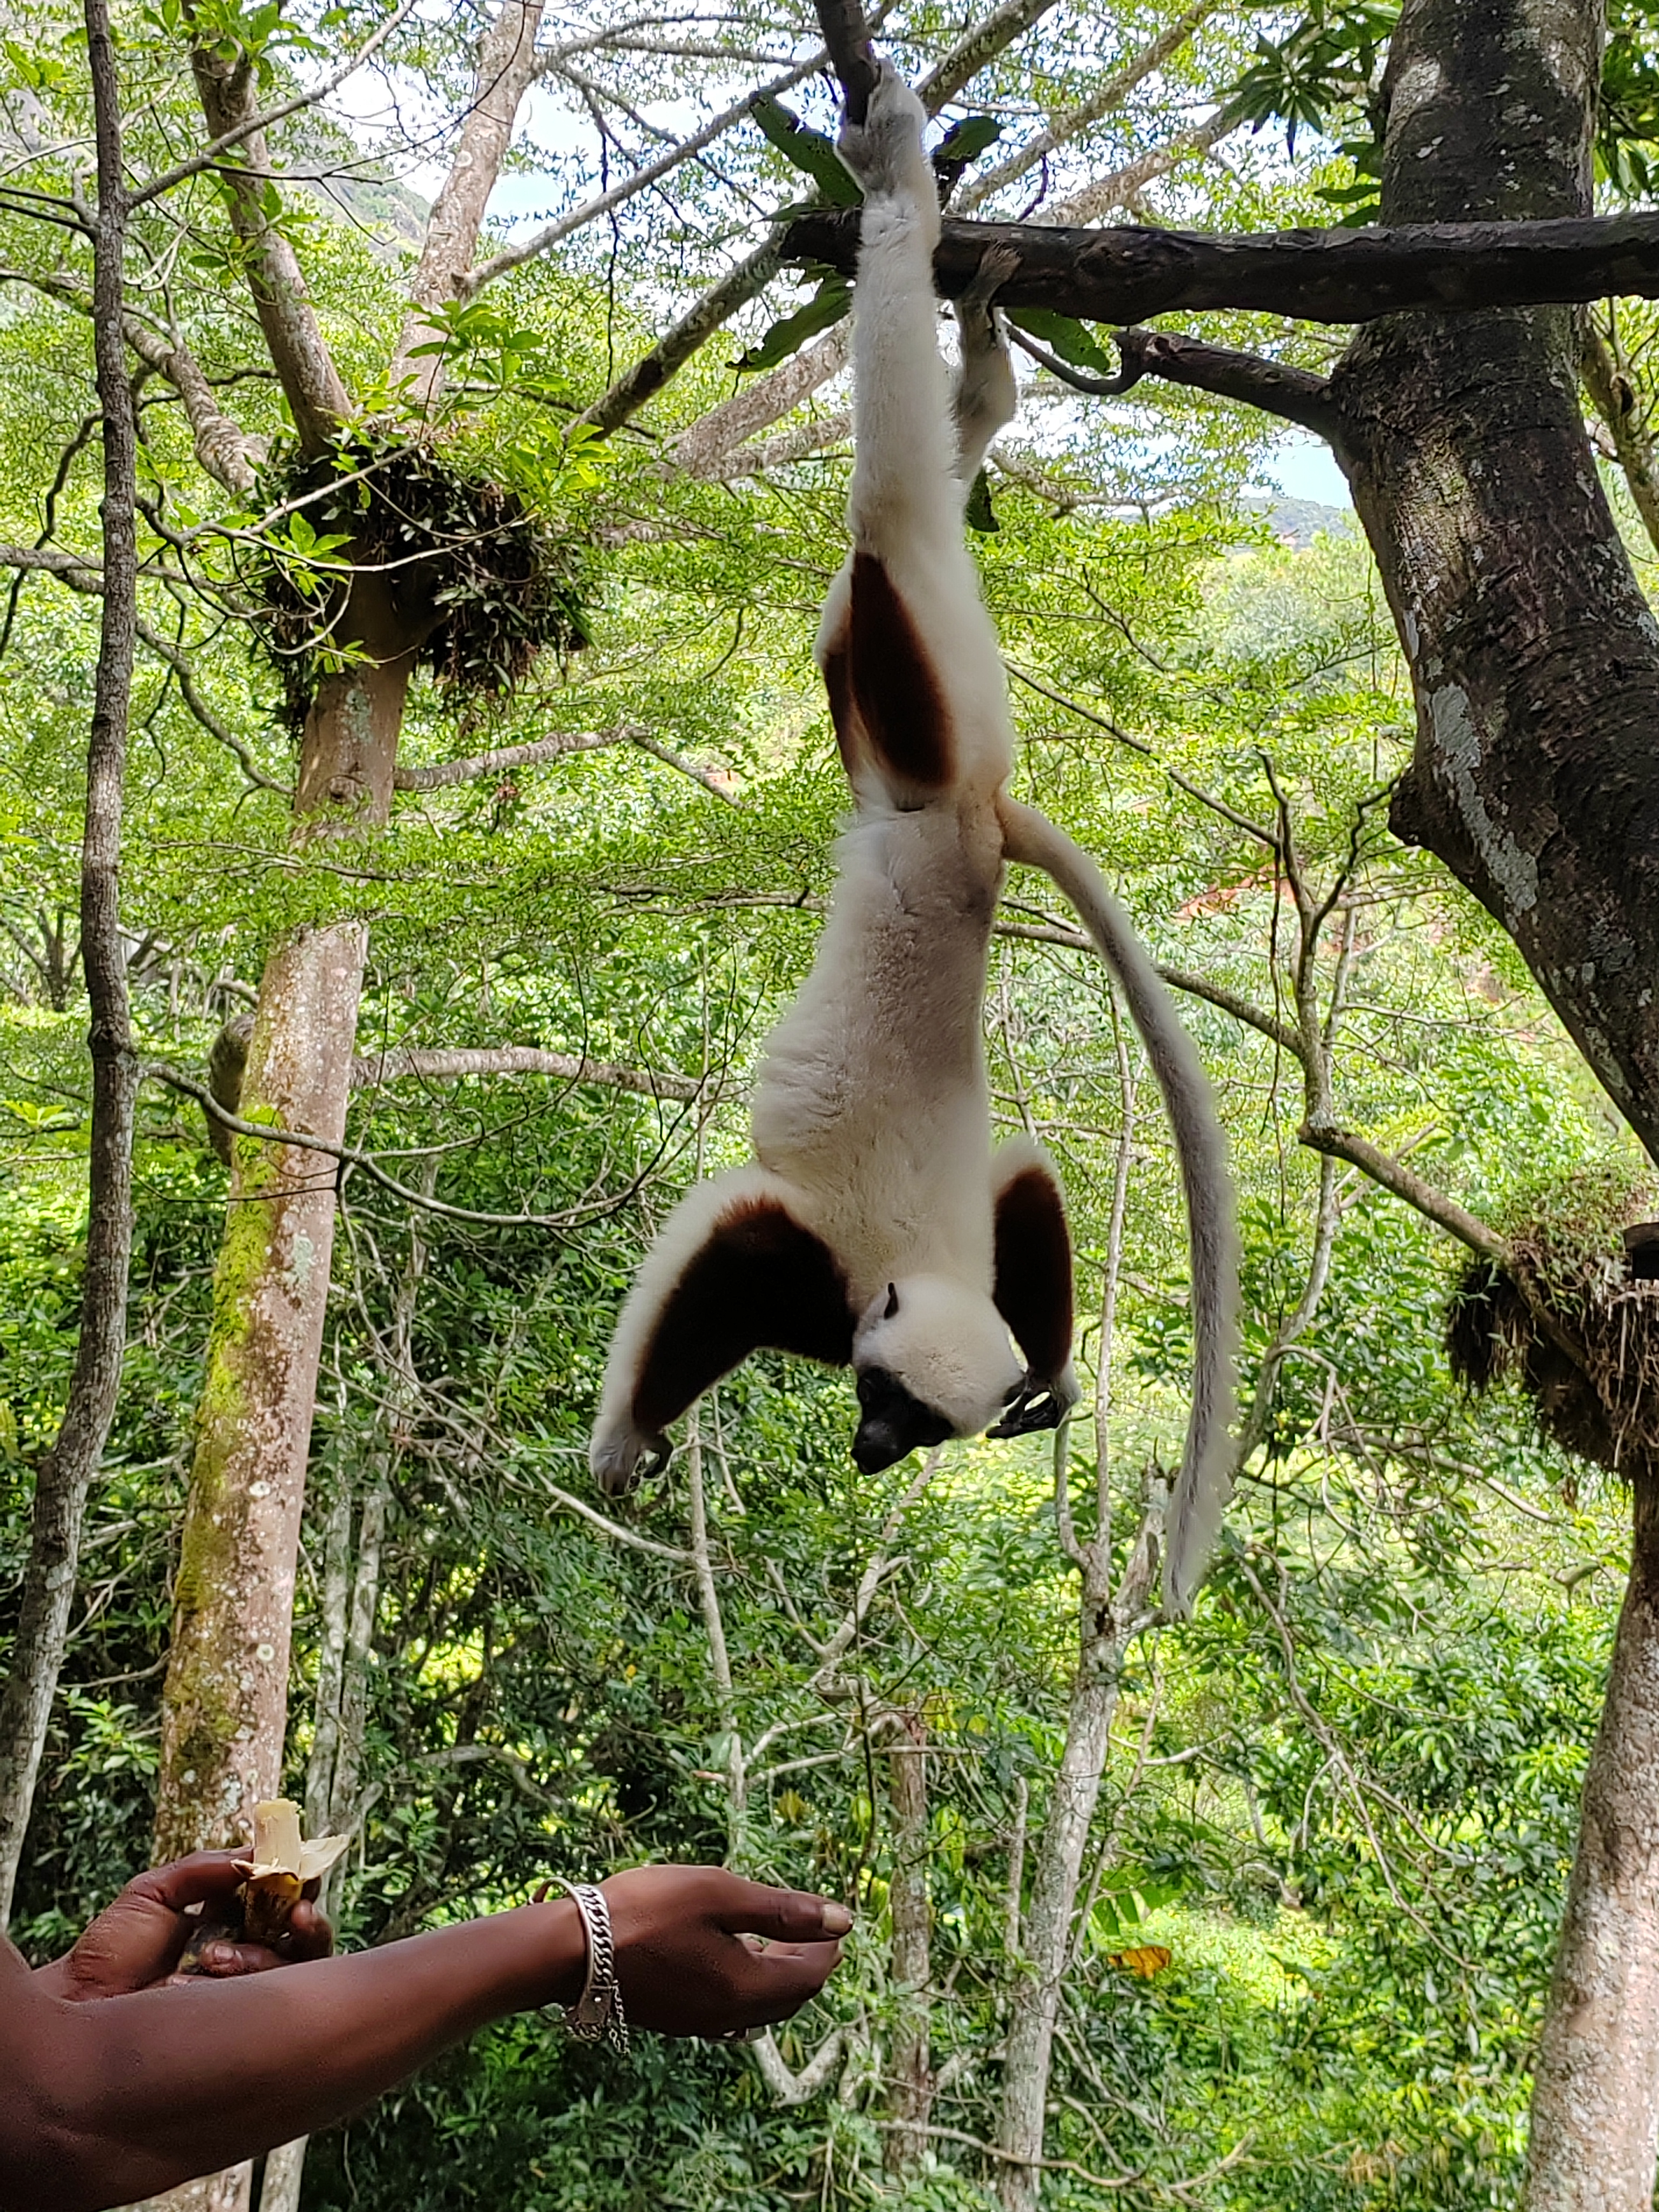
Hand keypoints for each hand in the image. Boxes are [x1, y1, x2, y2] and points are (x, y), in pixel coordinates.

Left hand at [33, 1851, 333, 2001]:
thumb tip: (254, 1854)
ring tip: (213, 1955)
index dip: (299, 1883)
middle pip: (307, 1939)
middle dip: (310, 1923)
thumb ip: (203, 1868)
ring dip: (261, 1957)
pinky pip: (262, 2008)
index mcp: (232, 1920)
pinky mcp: (233, 2028)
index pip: (283, 1898)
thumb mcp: (154, 1893)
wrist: (79, 2004)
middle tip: (298, 1913)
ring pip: (291, 1973)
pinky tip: (190, 1982)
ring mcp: (243, 1995)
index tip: (299, 1872)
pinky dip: (232, 1987)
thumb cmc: (111, 1949)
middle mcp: (247, 1955)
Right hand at [599, 1866, 849, 2038]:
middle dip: (807, 1962)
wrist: (574, 1950)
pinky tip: (731, 1955)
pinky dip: (745, 1982)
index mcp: (746, 1987)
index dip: (827, 1947)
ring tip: (774, 1935)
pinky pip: (729, 2007)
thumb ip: (783, 1909)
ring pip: (758, 2005)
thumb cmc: (649, 1911)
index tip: (833, 1920)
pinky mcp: (674, 2017)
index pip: (809, 1976)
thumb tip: (843, 1922)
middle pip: (788, 1997)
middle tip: (812, 1929)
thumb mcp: (721, 1894)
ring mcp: (698, 2022)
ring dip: (776, 1972)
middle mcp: (728, 2015)